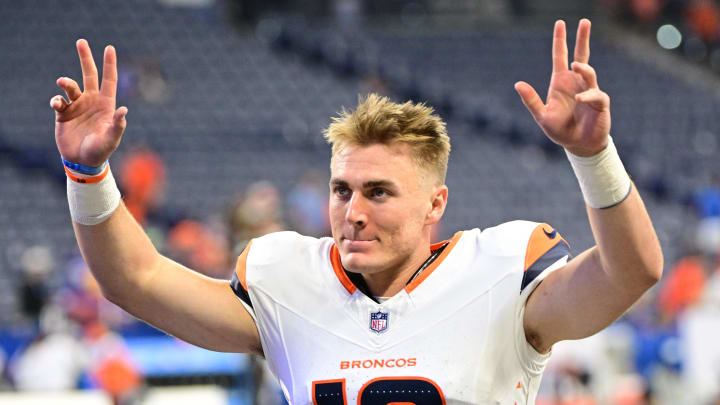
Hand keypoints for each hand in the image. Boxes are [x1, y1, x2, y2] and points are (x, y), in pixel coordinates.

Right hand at [51, 39, 127, 166]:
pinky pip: (58, 101)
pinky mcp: (63, 114)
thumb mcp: (111, 139)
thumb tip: (124, 110)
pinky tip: (57, 104)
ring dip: (66, 82)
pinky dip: (56, 100)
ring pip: (70, 87)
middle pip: (89, 75)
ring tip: (62, 82)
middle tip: (81, 41)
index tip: (109, 48)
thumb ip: (117, 125)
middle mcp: (91, 101)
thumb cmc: (101, 151)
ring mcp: (77, 106)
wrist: (83, 161)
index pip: (109, 80)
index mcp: (106, 104)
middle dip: (86, 58)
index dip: (109, 64)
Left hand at [514, 19, 610, 156]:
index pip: (560, 56)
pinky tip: (579, 100)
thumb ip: (531, 100)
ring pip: (589, 72)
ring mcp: (589, 91)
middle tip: (584, 21)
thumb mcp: (541, 116)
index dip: (560, 41)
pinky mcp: (599, 103)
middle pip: (581, 55)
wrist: (578, 145)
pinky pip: (595, 95)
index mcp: (561, 82)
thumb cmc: (560, 130)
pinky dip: (588, 96)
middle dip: (582, 39)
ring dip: (583, 68)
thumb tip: (517, 84)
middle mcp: (576, 83)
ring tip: (576, 65)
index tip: (561, 23)